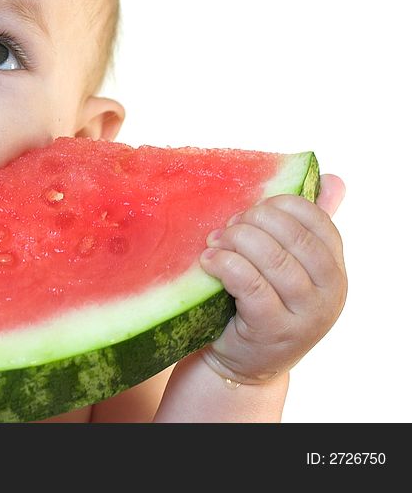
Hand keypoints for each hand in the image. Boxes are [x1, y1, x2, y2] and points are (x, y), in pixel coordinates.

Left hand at [198, 174, 346, 383]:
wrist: (243, 365)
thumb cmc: (261, 306)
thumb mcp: (289, 268)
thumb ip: (306, 227)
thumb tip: (336, 179)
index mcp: (335, 269)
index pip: (315, 218)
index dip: (277, 206)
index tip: (249, 212)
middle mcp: (330, 292)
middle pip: (293, 236)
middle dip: (252, 222)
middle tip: (226, 228)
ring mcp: (305, 315)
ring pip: (272, 258)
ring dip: (235, 241)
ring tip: (213, 243)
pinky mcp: (273, 329)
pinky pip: (250, 284)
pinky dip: (225, 265)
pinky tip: (208, 262)